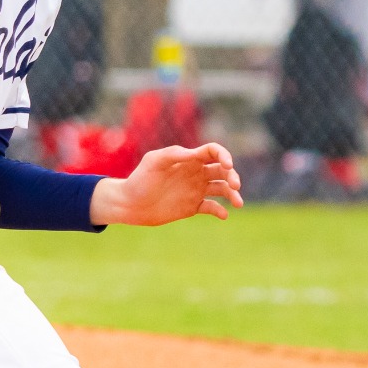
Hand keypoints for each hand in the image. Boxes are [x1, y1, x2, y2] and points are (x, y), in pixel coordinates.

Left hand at [90, 143, 243, 225]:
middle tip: (235, 186)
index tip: (227, 165)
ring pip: (222, 189)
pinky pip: (212, 207)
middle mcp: (196, 173)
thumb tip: (195, 154)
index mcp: (189, 159)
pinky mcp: (193, 207)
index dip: (225, 155)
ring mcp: (196, 190)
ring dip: (233, 194)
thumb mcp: (154, 161)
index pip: (213, 152)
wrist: (129, 204)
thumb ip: (174, 155)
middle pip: (223, 170)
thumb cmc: (140, 179)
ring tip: (238, 203)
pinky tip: (223, 215)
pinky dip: (220, 211)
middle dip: (233, 176)